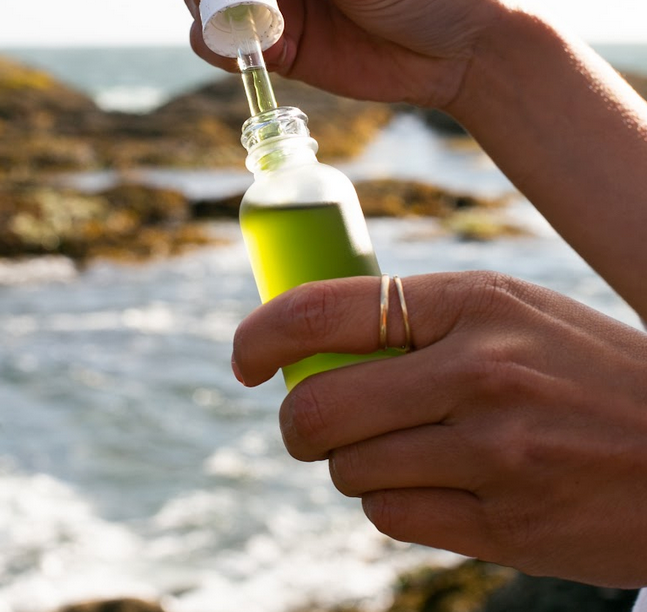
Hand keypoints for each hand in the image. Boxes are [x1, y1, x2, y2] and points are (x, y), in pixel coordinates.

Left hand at [232, 270, 646, 587]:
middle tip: (314, 420)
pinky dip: (391, 500)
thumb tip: (308, 343)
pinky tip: (438, 483)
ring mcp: (494, 454)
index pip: (323, 310)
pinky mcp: (506, 527)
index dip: (259, 335)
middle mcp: (479, 372)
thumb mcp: (509, 311)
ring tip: (401, 447)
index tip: (243, 360)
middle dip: (297, 420)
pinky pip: (389, 515)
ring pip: (348, 469)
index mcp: (472, 301)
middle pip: (316, 408)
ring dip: (351, 463)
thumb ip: (413, 319)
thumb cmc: (584, 369)